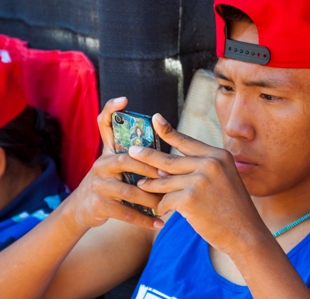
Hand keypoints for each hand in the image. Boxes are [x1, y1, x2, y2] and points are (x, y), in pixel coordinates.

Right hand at [66, 97, 163, 229]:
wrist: (82, 210)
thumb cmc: (110, 185)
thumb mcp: (116, 167)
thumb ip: (135, 158)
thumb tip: (168, 149)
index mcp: (108, 152)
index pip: (104, 124)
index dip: (111, 109)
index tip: (124, 99)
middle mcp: (101, 164)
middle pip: (126, 159)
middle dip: (150, 167)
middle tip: (169, 176)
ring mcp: (98, 184)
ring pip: (129, 189)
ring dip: (152, 199)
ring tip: (169, 205)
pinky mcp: (98, 204)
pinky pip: (125, 212)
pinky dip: (145, 219)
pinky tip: (159, 224)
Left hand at [129, 113, 268, 255]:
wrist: (246, 233)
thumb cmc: (233, 209)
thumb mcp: (225, 179)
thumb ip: (199, 169)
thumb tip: (163, 168)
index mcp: (219, 156)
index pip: (187, 141)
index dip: (168, 131)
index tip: (155, 119)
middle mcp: (211, 163)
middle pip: (170, 159)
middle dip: (148, 157)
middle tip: (131, 152)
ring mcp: (200, 180)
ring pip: (165, 181)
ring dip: (152, 186)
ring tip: (142, 186)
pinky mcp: (190, 198)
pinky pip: (166, 200)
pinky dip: (162, 207)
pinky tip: (163, 212)